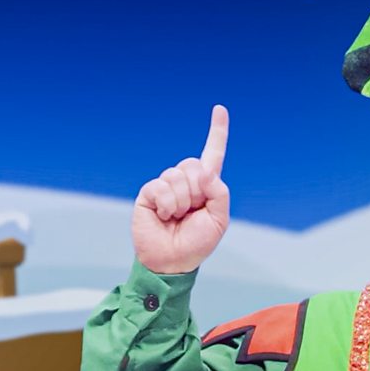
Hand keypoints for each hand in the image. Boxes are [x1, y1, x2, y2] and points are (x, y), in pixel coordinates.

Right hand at [132, 105, 230, 273]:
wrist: (173, 261)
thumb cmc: (197, 243)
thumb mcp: (219, 219)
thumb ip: (219, 192)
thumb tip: (205, 171)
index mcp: (206, 186)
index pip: (213, 154)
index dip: (217, 132)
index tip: (220, 109)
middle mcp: (186, 181)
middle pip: (194, 164)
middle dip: (197, 190)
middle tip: (192, 211)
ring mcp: (166, 186)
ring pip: (178, 176)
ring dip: (182, 202)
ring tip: (177, 217)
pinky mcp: (149, 193)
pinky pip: (161, 187)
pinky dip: (167, 205)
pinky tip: (164, 217)